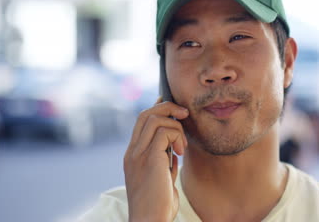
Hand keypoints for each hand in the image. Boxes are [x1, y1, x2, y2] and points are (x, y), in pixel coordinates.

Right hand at [124, 98, 188, 220]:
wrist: (150, 221)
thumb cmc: (158, 205)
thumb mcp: (161, 178)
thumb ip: (164, 162)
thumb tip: (174, 149)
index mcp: (133, 155)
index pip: (141, 121)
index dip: (159, 109)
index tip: (176, 111)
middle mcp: (132, 152)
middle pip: (146, 114)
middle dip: (168, 108)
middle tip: (185, 116)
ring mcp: (138, 154)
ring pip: (155, 119)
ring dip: (175, 126)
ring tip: (182, 146)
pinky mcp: (149, 158)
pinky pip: (163, 132)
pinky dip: (176, 136)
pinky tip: (180, 152)